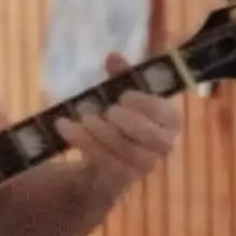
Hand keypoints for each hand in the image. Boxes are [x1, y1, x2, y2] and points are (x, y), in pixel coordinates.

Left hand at [56, 54, 182, 199]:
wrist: (102, 166)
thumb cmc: (119, 123)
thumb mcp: (119, 97)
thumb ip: (120, 77)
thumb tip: (113, 56)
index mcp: (169, 122)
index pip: (167, 114)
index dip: (146, 104)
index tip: (122, 95)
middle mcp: (163, 147)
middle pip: (152, 138)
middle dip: (128, 122)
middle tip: (107, 110)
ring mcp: (143, 167)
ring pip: (127, 152)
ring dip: (101, 134)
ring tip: (81, 118)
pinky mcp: (121, 180)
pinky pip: (107, 164)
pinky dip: (85, 144)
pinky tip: (67, 128)